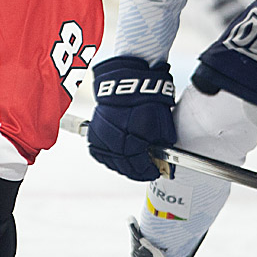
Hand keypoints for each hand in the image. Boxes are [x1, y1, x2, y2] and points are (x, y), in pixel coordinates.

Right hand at [86, 56, 175, 180]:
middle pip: (125, 168)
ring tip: (132, 164)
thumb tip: (163, 159)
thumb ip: (163, 145)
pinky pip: (100, 154)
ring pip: (112, 163)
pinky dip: (110, 158)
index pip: (141, 167)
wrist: (126, 83)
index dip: (148, 172)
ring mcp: (103, 139)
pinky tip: (118, 157)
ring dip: (123, 166)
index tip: (154, 172)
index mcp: (134, 139)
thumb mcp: (163, 123)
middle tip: (145, 171)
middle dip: (137, 171)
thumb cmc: (145, 100)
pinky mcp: (94, 135)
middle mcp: (116, 141)